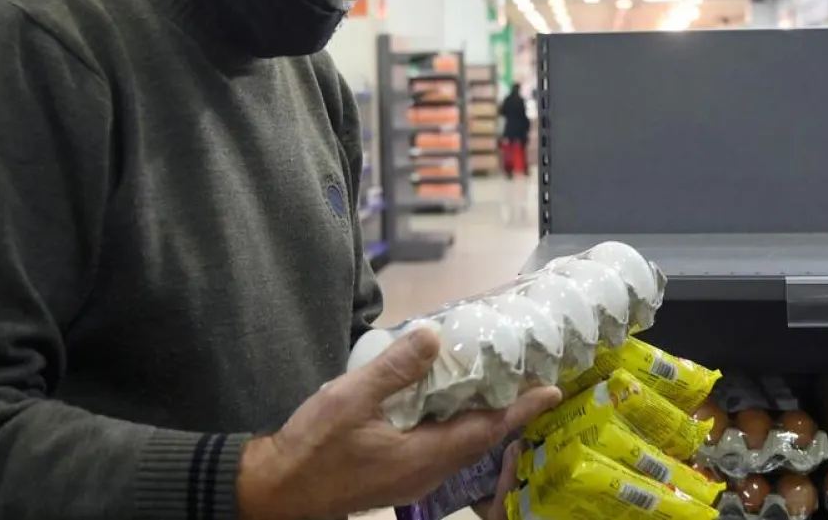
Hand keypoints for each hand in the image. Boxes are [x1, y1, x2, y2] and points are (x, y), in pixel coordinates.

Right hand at [237, 328, 559, 519]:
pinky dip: (456, 426)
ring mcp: (412, 478)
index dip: (520, 408)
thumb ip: (395, 369)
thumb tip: (435, 337)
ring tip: (495, 387)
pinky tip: (447, 405)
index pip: (487, 429)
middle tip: (528, 379)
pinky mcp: (397, 476)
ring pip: (460, 447)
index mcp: (424, 455)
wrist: (276, 491)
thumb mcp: (351, 399)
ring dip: (482, 419)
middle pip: (480, 440)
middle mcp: (427, 472)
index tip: (551, 390)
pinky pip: (441, 450)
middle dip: (507, 411)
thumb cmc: (313, 447)